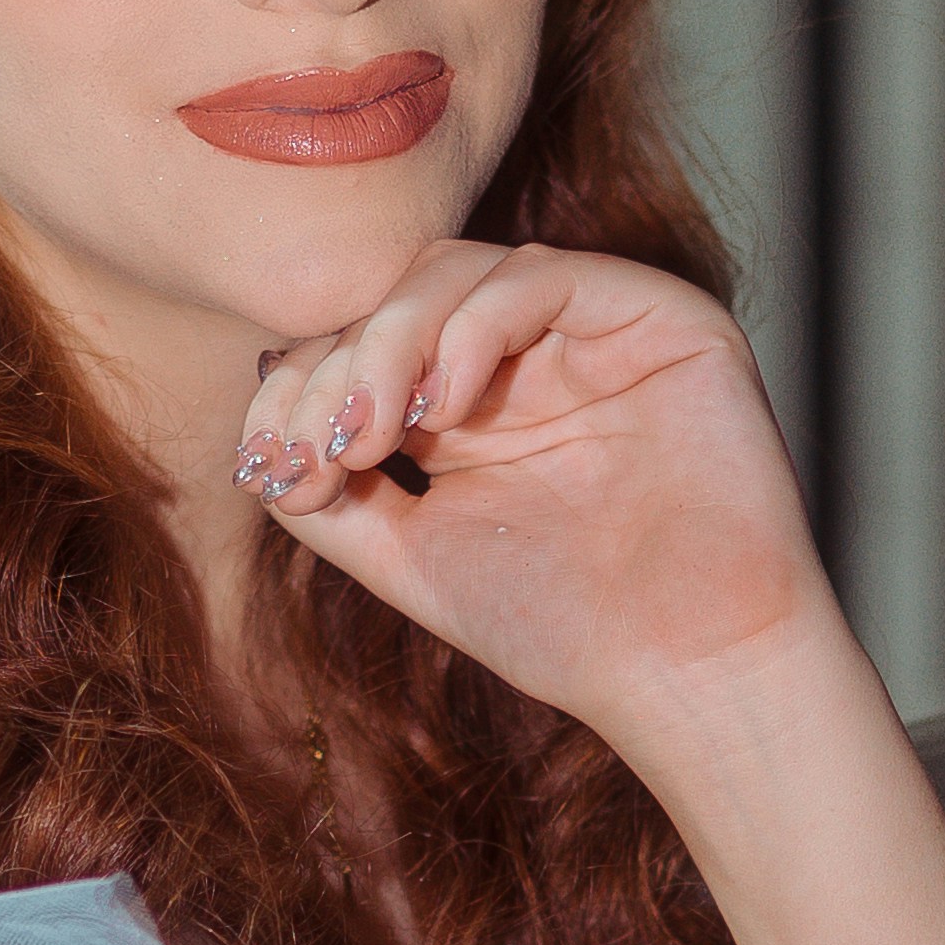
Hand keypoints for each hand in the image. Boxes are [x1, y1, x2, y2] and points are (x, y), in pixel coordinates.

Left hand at [235, 238, 837, 760]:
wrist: (686, 670)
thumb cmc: (562, 627)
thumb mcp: (409, 558)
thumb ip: (332, 499)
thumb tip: (258, 444)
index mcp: (473, 403)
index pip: (361, 345)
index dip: (300, 387)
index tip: (267, 464)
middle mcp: (528, 354)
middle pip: (396, 297)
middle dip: (335, 367)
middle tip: (315, 448)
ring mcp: (591, 329)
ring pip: (455, 273)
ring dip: (387, 344)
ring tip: (371, 434)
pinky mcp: (658, 315)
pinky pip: (539, 278)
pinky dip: (471, 332)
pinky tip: (443, 410)